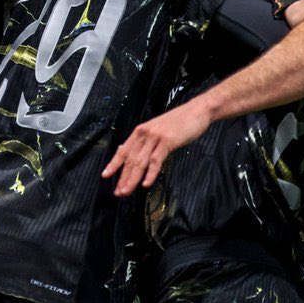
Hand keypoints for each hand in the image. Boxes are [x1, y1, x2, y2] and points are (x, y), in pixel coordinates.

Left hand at [100, 99, 214, 195]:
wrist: (197, 111)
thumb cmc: (179, 122)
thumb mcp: (158, 129)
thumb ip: (146, 140)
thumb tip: (132, 151)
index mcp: (140, 131)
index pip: (123, 150)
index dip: (114, 164)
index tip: (106, 176)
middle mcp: (145, 133)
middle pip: (130, 159)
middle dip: (123, 177)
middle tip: (118, 192)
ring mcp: (155, 137)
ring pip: (140, 162)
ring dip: (132, 179)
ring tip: (127, 191)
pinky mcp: (167, 141)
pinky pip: (156, 160)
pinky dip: (150, 173)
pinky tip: (146, 184)